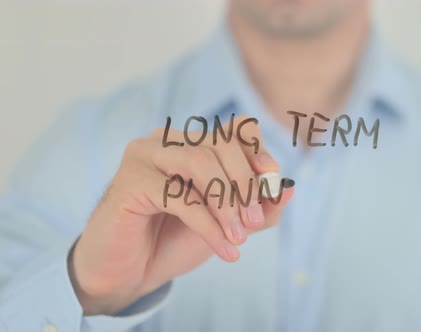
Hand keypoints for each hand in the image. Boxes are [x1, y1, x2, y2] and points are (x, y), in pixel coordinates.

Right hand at [68, 116, 294, 314]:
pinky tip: (225, 250)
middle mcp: (167, 140)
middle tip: (256, 222)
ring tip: (240, 237)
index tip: (272, 182)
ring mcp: (144, 155)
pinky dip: (209, 225)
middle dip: (246, 183)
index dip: (258, 152)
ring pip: (200, 162)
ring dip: (227, 203)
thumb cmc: (175, 240)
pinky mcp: (129, 181)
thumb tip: (290, 189)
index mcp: (191, 142)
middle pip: (220, 144)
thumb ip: (258, 208)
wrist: (128, 272)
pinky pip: (179, 196)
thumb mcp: (228, 224)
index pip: (235, 129)